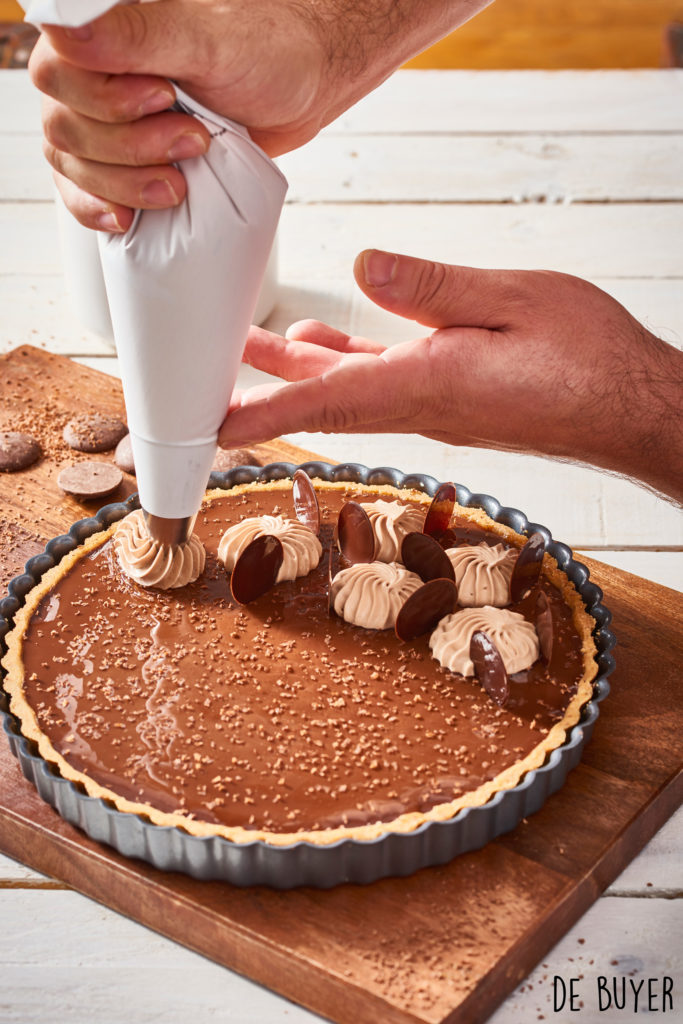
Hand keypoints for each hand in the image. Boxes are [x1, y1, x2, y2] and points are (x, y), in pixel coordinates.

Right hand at [29, 0, 488, 230]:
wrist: (310, 74)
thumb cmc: (274, 50)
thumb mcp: (214, 40)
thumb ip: (143, 32)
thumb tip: (70, 27)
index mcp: (103, 35)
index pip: (57, 81)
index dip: (103, 111)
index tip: (166, 111)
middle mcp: (99, 74)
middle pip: (66, 132)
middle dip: (124, 153)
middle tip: (189, 148)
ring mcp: (116, 119)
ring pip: (77, 170)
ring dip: (121, 190)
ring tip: (182, 179)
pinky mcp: (140, 160)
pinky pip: (98, 197)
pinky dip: (108, 216)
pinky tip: (130, 227)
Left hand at [219, 250, 682, 504]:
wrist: (632, 409)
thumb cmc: (588, 360)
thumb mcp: (513, 300)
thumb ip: (434, 287)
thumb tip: (364, 265)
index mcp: (428, 384)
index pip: (323, 404)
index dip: (260, 414)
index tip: (209, 430)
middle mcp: (420, 406)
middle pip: (321, 399)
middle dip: (259, 391)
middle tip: (207, 379)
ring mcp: (435, 406)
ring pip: (348, 389)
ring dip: (298, 372)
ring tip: (257, 343)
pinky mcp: (451, 397)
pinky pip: (383, 383)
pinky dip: (346, 363)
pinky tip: (332, 341)